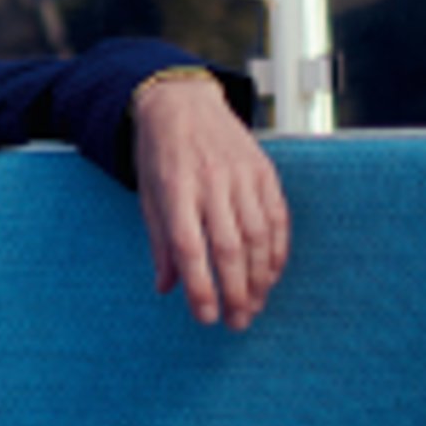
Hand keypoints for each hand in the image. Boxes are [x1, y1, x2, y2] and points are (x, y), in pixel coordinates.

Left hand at [130, 70, 288, 328]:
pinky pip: (277, 218)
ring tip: (254, 305)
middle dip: (235, 291)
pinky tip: (271, 275)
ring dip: (259, 278)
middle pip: (229, 247)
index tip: (205, 316)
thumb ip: (161, 242)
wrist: (182, 103)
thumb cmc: (159, 155)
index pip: (189, 247)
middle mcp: (211, 183)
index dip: (200, 286)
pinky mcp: (264, 171)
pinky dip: (277, 251)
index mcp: (175, 189)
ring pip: (258, 237)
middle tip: (237, 322)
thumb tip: (166, 288)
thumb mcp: (148, 195)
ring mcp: (241, 176)